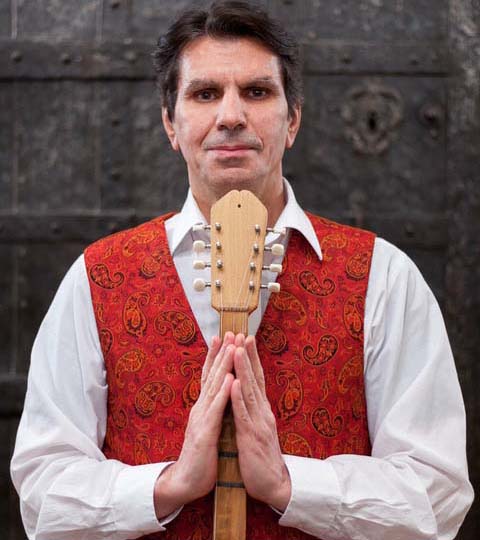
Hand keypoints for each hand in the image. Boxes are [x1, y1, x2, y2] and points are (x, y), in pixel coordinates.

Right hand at [154, 332, 234, 518]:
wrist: (185, 483)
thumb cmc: (200, 456)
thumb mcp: (208, 428)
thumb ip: (212, 411)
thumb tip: (218, 395)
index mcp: (204, 408)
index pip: (210, 377)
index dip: (217, 357)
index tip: (225, 337)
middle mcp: (201, 408)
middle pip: (212, 375)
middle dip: (222, 352)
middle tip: (230, 331)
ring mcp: (201, 419)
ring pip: (214, 386)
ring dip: (223, 365)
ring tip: (232, 346)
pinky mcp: (205, 433)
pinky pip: (216, 410)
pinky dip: (224, 393)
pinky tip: (231, 378)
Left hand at [231, 334, 290, 511]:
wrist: (274, 485)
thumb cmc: (262, 457)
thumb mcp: (257, 429)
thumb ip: (253, 411)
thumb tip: (247, 393)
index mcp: (261, 410)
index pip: (256, 379)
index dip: (251, 359)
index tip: (245, 339)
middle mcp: (262, 412)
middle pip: (255, 379)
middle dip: (248, 356)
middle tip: (243, 335)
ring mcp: (258, 423)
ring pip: (249, 392)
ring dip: (242, 370)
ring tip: (236, 350)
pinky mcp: (252, 437)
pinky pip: (243, 415)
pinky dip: (238, 398)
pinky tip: (234, 384)